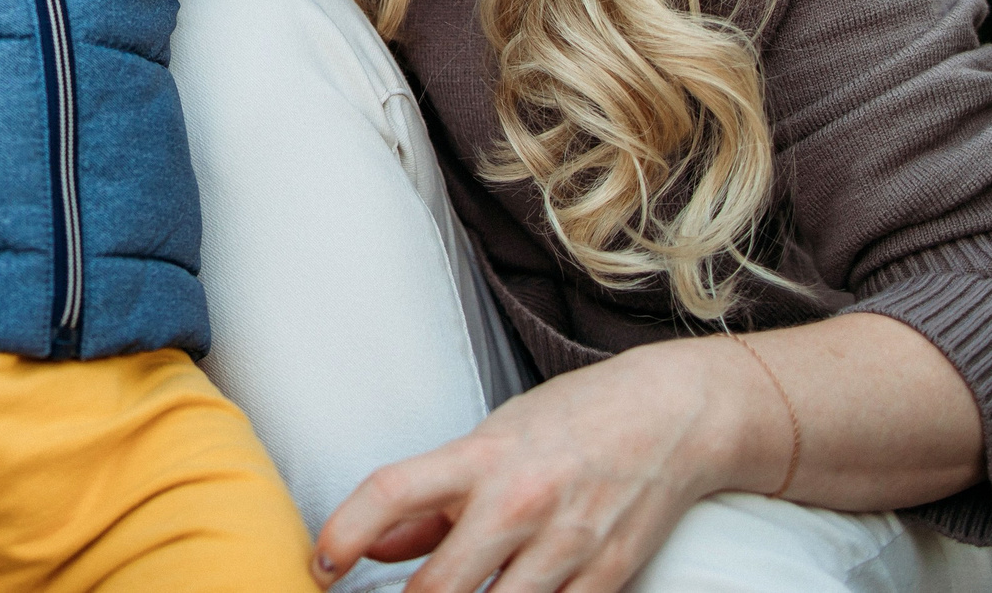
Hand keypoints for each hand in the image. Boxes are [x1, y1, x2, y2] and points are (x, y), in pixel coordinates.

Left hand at [312, 339, 777, 592]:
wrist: (672, 416)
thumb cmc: (569, 422)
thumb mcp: (489, 441)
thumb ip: (429, 503)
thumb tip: (372, 549)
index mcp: (480, 457)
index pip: (392, 493)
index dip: (344, 532)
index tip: (320, 564)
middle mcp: (519, 502)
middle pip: (439, 586)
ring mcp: (567, 546)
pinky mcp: (609, 577)